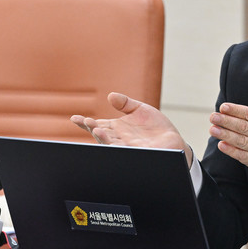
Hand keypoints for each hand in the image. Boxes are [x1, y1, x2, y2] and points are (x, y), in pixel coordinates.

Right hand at [71, 92, 191, 166]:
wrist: (172, 140)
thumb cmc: (155, 127)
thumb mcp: (140, 110)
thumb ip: (126, 103)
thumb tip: (111, 96)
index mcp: (117, 129)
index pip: (97, 125)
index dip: (85, 123)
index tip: (75, 118)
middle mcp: (119, 139)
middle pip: (102, 135)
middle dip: (93, 129)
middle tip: (87, 122)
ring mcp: (129, 147)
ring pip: (112, 145)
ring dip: (104, 139)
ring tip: (97, 131)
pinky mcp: (140, 153)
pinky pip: (128, 152)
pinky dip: (120, 148)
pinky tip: (116, 144)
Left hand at [209, 85, 247, 184]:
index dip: (235, 110)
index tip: (223, 107)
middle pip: (242, 126)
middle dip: (226, 121)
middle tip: (214, 117)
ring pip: (240, 140)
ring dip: (225, 134)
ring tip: (213, 129)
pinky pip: (242, 156)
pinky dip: (231, 151)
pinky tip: (222, 145)